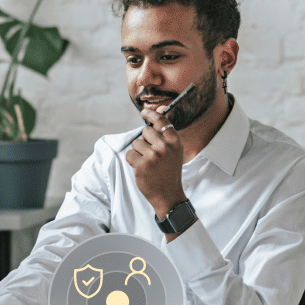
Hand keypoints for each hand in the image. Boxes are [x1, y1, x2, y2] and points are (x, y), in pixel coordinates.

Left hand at [126, 106, 187, 220]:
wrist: (168, 195)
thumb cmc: (169, 170)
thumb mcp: (173, 150)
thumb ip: (165, 133)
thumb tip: (158, 110)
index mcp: (175, 142)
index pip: (161, 120)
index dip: (150, 114)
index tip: (143, 112)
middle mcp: (165, 147)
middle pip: (145, 132)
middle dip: (145, 141)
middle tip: (152, 155)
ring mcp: (153, 156)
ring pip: (136, 143)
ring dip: (138, 152)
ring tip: (149, 164)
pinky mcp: (141, 165)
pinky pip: (129, 154)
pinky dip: (133, 161)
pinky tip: (143, 169)